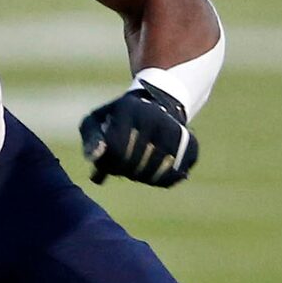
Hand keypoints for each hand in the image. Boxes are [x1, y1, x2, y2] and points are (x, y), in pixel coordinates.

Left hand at [80, 83, 198, 186]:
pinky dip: (165, 180)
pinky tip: (155, 176)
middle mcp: (154, 116)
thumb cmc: (118, 118)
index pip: (116, 148)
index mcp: (128, 108)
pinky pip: (178, 172)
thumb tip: (94, 158)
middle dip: (125, 172)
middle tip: (122, 170)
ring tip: (136, 173)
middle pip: (136, 161)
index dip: (109, 164)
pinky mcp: (190, 142)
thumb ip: (91, 139)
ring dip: (144, 178)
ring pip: (158, 169)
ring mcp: (175, 128)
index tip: (107, 164)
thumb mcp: (97, 121)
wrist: (157, 102)